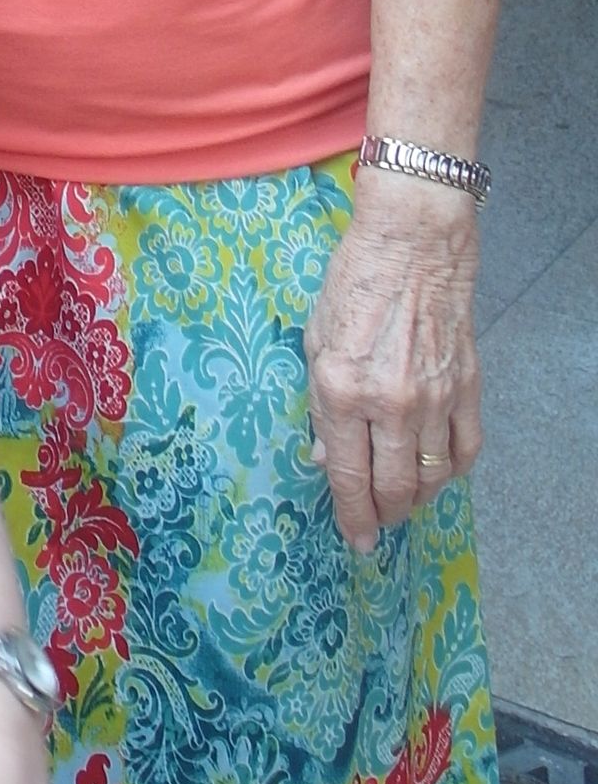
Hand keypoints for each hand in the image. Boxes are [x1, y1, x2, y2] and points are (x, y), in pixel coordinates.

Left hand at [304, 169, 481, 552]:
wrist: (413, 244)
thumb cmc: (353, 283)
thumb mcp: (315, 340)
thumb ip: (321, 404)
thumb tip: (326, 455)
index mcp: (342, 390)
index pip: (348, 476)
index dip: (352, 516)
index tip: (355, 539)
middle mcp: (390, 402)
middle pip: (393, 488)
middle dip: (382, 517)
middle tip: (376, 525)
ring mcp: (434, 399)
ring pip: (432, 478)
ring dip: (416, 499)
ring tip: (401, 500)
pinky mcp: (466, 388)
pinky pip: (465, 451)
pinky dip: (451, 472)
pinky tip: (437, 473)